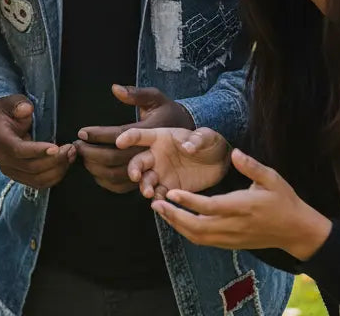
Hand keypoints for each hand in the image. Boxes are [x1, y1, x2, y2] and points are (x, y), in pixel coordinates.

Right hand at [0, 94, 74, 189]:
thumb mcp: (11, 103)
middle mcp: (2, 160)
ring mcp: (10, 171)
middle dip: (55, 160)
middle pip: (31, 168)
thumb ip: (18, 104)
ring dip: (58, 169)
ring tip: (71, 155)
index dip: (39, 151)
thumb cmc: (7, 112)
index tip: (56, 147)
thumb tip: (26, 109)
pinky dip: (54, 177)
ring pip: (37, 179)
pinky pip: (39, 183)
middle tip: (71, 148)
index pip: (19, 150)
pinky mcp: (19, 176)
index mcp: (0, 141)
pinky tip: (65, 164)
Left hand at [72, 85, 196, 193]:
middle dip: (91, 153)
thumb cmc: (169, 114)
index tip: (82, 132)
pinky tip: (96, 172)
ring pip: (117, 175)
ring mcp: (151, 170)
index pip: (118, 134)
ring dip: (96, 169)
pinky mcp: (149, 181)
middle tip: (77, 146)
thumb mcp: (157, 99)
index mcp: (151, 132)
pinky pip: (124, 187)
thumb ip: (137, 94)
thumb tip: (115, 88)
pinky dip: (107, 182)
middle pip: (114, 158)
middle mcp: (150, 153)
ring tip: (83, 158)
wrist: (194, 139)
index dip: (98, 134)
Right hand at [115, 126, 229, 198]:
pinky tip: (161, 202)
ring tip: (149, 193)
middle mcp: (156, 155)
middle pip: (137, 161)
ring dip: (144, 186)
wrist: (219, 162)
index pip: (140, 136)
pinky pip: (159, 194)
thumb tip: (188, 146)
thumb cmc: (209, 143)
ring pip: (145, 180)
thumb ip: (197, 139)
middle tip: (136, 176)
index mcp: (160, 138)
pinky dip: (158, 199)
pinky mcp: (169, 187)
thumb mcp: (206, 136)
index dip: (128, 138)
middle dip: (133, 168)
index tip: (120, 142)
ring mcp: (161, 172)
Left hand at [150, 148, 332, 260]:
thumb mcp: (272, 178)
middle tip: (155, 204)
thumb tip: (234, 152)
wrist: (296, 231)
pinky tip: (177, 221)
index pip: (210, 207)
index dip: (188, 202)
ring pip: (198, 237)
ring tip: (161, 211)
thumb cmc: (284, 201)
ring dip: (177, 225)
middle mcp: (234, 225)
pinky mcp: (231, 244)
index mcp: (242, 207)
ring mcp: (231, 237)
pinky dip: (187, 232)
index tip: (171, 193)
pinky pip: (204, 241)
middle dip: (174, 217)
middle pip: (197, 227)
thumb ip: (252, 166)